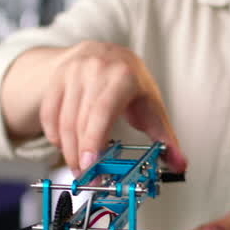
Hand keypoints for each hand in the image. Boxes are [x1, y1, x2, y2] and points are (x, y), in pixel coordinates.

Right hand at [40, 41, 186, 174]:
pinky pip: (49, 114)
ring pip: (62, 120)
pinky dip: (55, 135)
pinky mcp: (57, 79)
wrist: (105, 53)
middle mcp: (95, 69)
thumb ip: (165, 138)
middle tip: (86, 176)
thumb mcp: (151, 106)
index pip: (102, 111)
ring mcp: (72, 72)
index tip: (90, 165)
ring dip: (67, 149)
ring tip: (77, 166)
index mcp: (123, 76)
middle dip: (80, 154)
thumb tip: (180, 165)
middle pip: (80, 120)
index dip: (93, 140)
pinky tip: (65, 145)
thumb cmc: (130, 83)